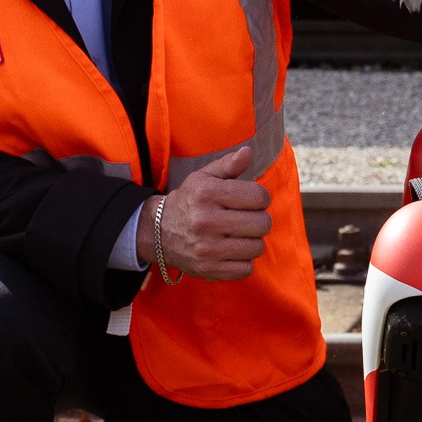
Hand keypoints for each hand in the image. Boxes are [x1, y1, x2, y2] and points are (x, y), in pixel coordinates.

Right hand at [143, 145, 270, 281]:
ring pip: (257, 247)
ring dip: (252, 241)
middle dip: (259, 220)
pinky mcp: (209, 269)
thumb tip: (248, 152)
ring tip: (238, 235)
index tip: (250, 201)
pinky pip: (246, 268)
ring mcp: (207, 248)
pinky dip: (243, 261)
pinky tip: (231, 251)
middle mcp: (206, 221)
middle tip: (246, 219)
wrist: (158, 232)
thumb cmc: (190, 201)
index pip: (259, 196)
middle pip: (262, 223)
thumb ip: (228, 165)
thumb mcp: (204, 177)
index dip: (260, 198)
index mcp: (207, 193)